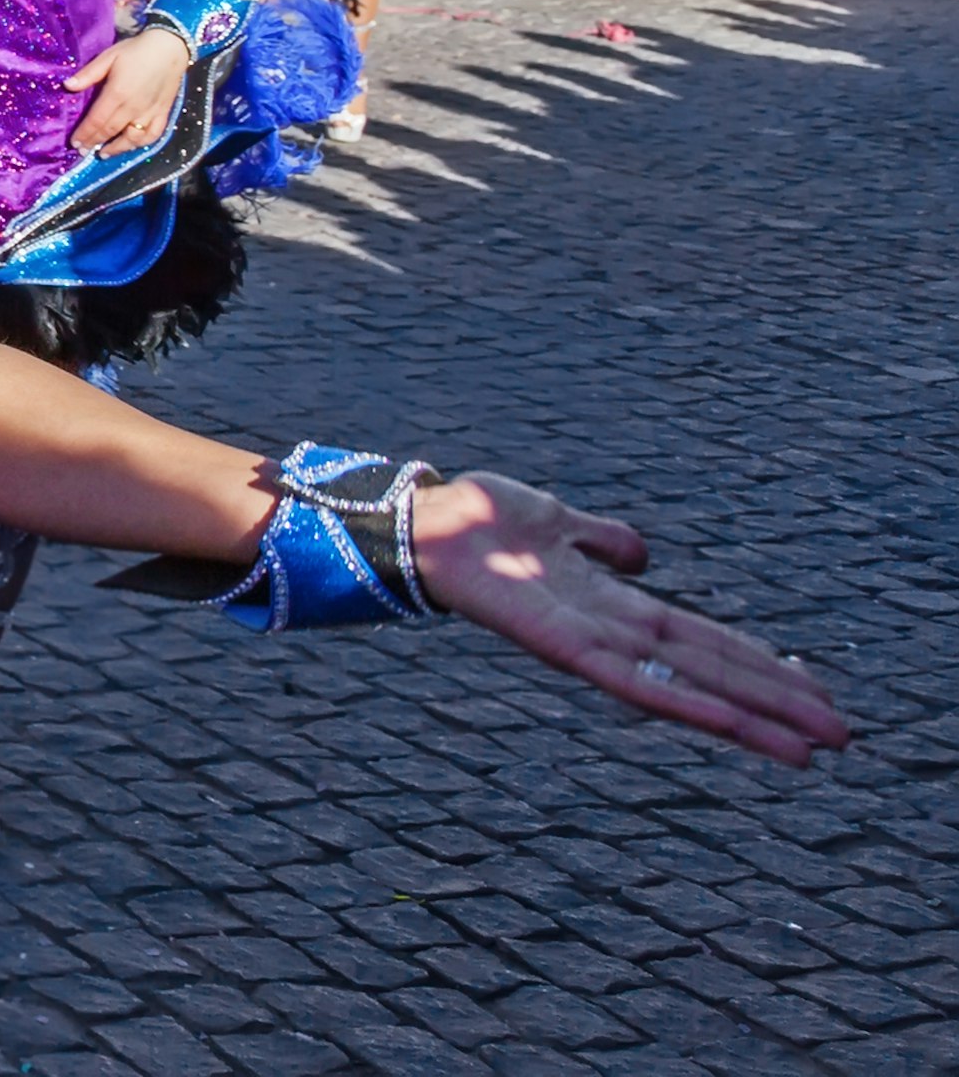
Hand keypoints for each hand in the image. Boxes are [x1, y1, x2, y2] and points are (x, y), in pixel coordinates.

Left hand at [65, 22, 189, 152]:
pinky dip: (141, 144)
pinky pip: (153, 135)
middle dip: (94, 142)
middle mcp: (133, 108)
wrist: (170, 47)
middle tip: (83, 151)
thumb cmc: (135, 50)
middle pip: (110, 131)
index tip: (74, 143)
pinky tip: (131, 146)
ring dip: (116, 149)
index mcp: (117, 93)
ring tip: (103, 153)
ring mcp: (150, 112)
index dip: (84, 134)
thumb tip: (67, 86)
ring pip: (132, 138)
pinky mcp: (163, 113)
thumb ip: (88, 74)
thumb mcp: (108, 57)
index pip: (96, 121)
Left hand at [413, 474, 848, 764]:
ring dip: (753, 716)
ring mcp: (591, 643)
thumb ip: (604, 541)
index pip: (704, 643)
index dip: (760, 666)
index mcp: (615, 605)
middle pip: (712, 670)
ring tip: (811, 746)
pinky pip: (635, 682)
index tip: (816, 690)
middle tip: (842, 736)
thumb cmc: (483, 520)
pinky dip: (685, 703)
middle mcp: (612, 632)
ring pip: (690, 685)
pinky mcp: (564, 647)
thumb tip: (643, 555)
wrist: (423, 519)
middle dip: (776, 702)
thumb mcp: (560, 520)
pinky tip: (732, 724)